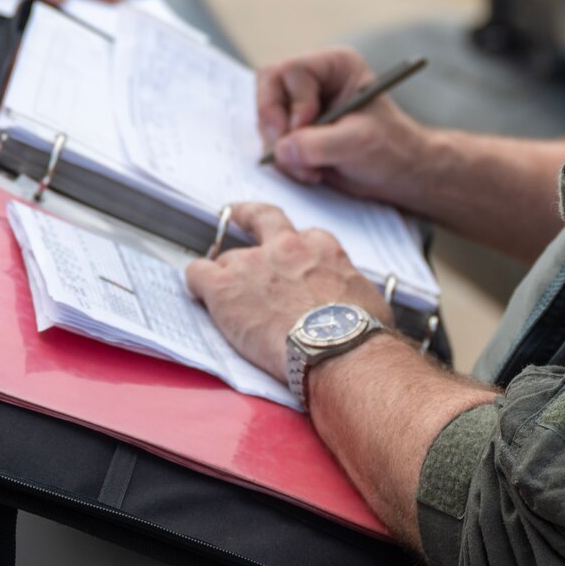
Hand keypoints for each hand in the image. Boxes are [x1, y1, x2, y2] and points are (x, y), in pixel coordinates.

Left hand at [185, 203, 392, 381]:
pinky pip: (198, 273)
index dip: (293, 248)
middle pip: (261, 218)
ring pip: (227, 259)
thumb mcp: (368, 302)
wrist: (337, 350)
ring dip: (225, 276)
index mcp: (323, 250)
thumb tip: (357, 309)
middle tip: (238, 215)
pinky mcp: (224, 286)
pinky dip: (196, 282)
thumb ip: (351, 294)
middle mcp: (287, 248)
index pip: (303, 237)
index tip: (288, 253)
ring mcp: (252, 264)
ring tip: (222, 294)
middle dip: (247, 215)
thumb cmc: (360, 335)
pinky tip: (198, 293)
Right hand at [256, 48, 441, 207]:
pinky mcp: (295, 131)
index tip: (306, 127)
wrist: (399, 175)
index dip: (293, 103)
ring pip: (265, 119)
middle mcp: (314, 81)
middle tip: (290, 154)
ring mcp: (300, 106)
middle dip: (276, 126)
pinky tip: (310, 172)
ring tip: (312, 170)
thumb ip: (318, 144)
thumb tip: (281, 150)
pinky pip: (270, 140)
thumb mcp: (358, 143)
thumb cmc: (391, 149)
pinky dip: (283, 160)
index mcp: (334, 66)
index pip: (290, 71)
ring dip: (281, 149)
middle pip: (268, 90)